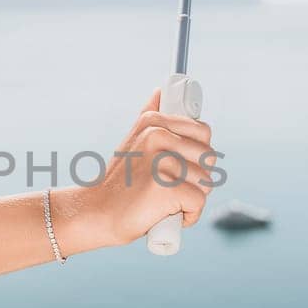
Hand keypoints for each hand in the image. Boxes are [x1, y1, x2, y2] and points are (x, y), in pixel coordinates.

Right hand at [57, 90, 216, 250]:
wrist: (97, 213)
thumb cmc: (120, 182)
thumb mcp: (133, 140)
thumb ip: (151, 116)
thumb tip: (161, 91)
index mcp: (153, 121)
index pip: (203, 132)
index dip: (197, 155)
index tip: (180, 167)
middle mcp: (157, 135)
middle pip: (209, 158)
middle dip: (196, 178)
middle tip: (170, 187)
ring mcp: (162, 161)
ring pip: (206, 182)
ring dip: (192, 198)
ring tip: (165, 200)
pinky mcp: (167, 187)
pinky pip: (198, 202)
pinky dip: (188, 215)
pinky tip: (167, 214)